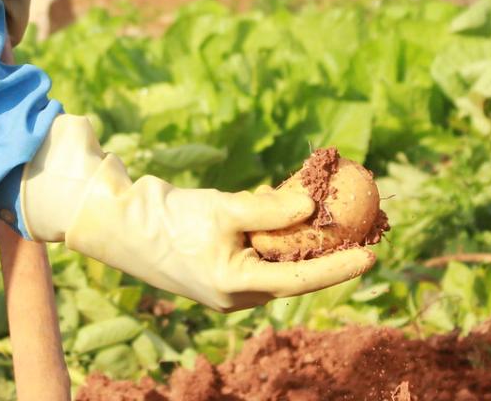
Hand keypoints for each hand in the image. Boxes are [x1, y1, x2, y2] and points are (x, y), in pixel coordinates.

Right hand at [18, 116, 374, 310]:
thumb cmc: (167, 217)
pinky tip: (300, 200)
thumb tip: (312, 203)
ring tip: (340, 204)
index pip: (300, 280)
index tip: (372, 255)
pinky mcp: (223, 263)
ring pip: (280, 256)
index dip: (339, 268)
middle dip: (330, 247)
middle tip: (367, 223)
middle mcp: (238, 291)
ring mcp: (230, 279)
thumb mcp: (221, 210)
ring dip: (307, 233)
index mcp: (236, 287)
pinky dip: (281, 227)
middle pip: (295, 269)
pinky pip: (263, 247)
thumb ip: (269, 209)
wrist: (118, 222)